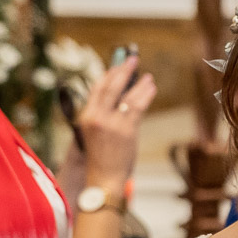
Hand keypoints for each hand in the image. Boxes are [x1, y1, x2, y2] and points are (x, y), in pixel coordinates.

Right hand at [76, 56, 154, 188]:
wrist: (103, 178)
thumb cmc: (101, 158)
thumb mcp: (95, 134)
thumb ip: (104, 116)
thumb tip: (121, 98)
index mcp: (86, 116)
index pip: (96, 89)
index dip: (108, 75)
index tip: (117, 65)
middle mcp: (96, 117)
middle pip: (110, 87)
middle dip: (122, 71)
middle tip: (132, 59)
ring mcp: (111, 123)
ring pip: (126, 95)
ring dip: (138, 83)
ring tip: (147, 75)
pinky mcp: (126, 130)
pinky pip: (137, 106)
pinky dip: (145, 95)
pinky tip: (151, 87)